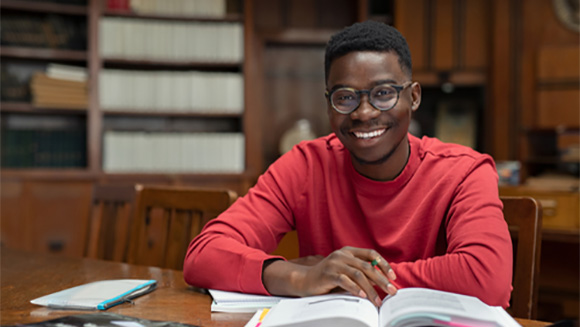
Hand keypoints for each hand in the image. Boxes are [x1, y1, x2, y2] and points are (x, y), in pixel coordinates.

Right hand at [263, 247, 396, 305]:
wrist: (305, 280)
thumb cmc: (328, 277)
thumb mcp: (346, 271)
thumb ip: (360, 272)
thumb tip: (381, 281)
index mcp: (348, 251)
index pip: (370, 254)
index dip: (383, 264)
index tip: (392, 276)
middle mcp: (342, 255)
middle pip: (367, 266)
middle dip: (382, 280)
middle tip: (391, 291)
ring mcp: (334, 263)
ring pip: (358, 275)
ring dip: (371, 289)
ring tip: (377, 300)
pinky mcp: (328, 273)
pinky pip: (344, 280)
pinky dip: (355, 288)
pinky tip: (362, 295)